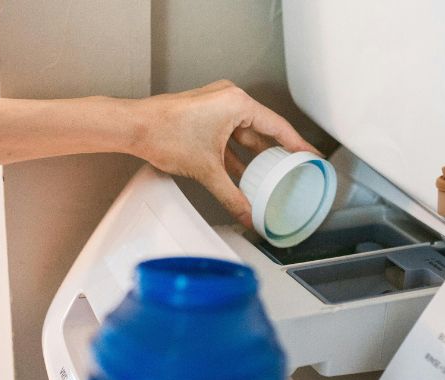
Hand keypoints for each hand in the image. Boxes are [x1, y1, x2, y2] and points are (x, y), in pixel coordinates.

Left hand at [130, 80, 318, 226]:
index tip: (311, 156)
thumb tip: (247, 215)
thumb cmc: (165, 134)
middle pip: (263, 130)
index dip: (298, 145)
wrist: (133, 127)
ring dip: (255, 156)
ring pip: (245, 134)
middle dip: (276, 154)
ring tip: (269, 177)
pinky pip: (230, 135)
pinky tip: (243, 174)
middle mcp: (229, 99)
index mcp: (237, 103)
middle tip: (293, 170)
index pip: (278, 127)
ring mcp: (216, 105)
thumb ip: (232, 196)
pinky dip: (237, 154)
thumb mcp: (207, 170)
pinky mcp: (205, 114)